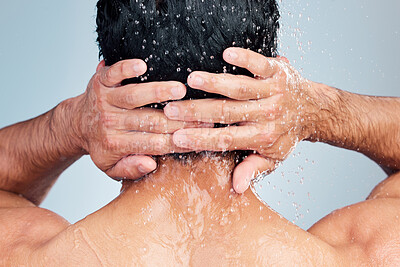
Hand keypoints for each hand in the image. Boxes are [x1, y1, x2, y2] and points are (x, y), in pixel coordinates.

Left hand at [75, 59, 203, 179]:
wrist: (76, 124)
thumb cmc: (102, 146)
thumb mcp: (111, 168)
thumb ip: (130, 169)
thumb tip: (151, 164)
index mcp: (116, 146)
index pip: (155, 144)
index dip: (181, 139)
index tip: (203, 132)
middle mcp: (110, 124)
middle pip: (150, 120)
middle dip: (178, 117)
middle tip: (203, 112)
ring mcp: (105, 101)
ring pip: (133, 96)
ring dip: (157, 91)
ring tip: (180, 89)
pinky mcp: (100, 82)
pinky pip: (114, 74)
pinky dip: (126, 68)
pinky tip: (142, 65)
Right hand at [164, 48, 317, 192]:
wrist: (314, 110)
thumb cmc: (287, 135)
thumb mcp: (273, 158)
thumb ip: (253, 169)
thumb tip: (237, 188)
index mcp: (262, 137)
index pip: (225, 139)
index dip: (200, 139)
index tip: (176, 137)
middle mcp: (267, 115)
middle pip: (227, 113)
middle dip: (196, 111)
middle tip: (171, 109)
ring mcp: (273, 92)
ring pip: (240, 88)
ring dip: (215, 83)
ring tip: (191, 80)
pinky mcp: (277, 72)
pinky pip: (259, 65)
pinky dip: (245, 58)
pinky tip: (226, 53)